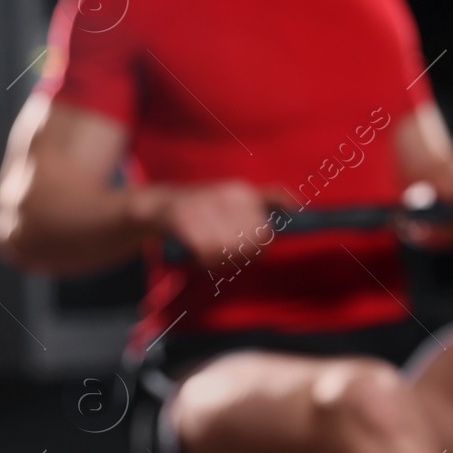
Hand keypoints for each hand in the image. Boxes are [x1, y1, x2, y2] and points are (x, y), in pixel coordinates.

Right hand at [140, 181, 270, 265]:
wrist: (156, 205)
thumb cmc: (204, 207)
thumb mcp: (237, 197)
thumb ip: (270, 198)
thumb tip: (297, 203)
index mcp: (242, 192)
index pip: (264, 234)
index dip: (253, 248)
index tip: (238, 245)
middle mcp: (225, 196)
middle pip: (247, 245)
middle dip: (235, 256)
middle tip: (218, 251)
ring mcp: (203, 206)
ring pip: (226, 251)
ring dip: (215, 260)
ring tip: (204, 250)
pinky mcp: (182, 220)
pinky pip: (204, 254)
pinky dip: (199, 261)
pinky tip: (193, 253)